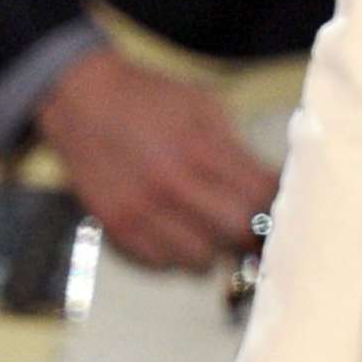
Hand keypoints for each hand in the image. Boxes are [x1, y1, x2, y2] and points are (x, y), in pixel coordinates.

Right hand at [34, 46, 277, 271]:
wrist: (81, 98)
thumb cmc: (149, 99)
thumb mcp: (204, 107)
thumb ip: (238, 149)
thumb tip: (272, 187)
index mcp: (199, 149)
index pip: (259, 197)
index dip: (276, 207)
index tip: (280, 209)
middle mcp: (170, 185)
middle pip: (236, 233)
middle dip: (250, 231)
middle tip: (251, 224)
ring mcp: (140, 211)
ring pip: (200, 259)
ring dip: (212, 247)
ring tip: (208, 225)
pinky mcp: (115, 226)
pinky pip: (161, 263)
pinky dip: (175, 252)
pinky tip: (175, 228)